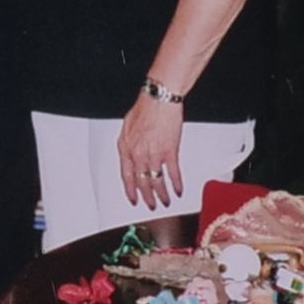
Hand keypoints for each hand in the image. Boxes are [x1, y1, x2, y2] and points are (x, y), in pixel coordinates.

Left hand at [118, 93, 184, 210]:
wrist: (159, 99)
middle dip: (147, 197)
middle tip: (151, 205)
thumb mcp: (127, 125)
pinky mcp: (169, 151)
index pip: (126, 175)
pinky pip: (172, 173)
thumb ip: (128, 142)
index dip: (130, 190)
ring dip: (161, 194)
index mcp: (126, 147)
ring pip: (156, 181)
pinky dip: (176, 184)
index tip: (134, 199)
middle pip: (141, 182)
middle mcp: (138, 153)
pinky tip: (178, 190)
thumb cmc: (145, 107)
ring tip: (165, 201)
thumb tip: (130, 153)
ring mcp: (154, 154)